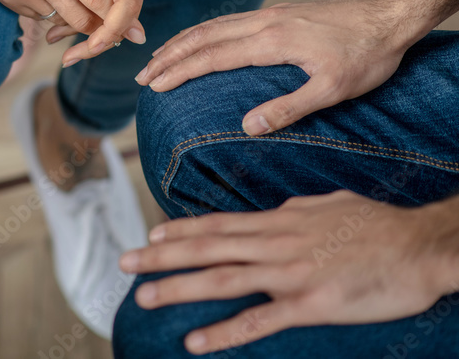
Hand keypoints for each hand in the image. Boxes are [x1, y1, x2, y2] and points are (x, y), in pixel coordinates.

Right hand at [0, 0, 112, 33]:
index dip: (116, 10)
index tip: (128, 13)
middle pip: (81, 20)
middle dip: (100, 24)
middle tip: (113, 20)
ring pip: (61, 22)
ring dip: (77, 19)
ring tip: (89, 12)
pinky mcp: (11, 2)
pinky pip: (40, 17)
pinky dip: (55, 13)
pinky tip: (61, 0)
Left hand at [49, 0, 157, 65]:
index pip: (125, 7)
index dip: (107, 33)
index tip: (85, 50)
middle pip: (124, 17)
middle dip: (97, 40)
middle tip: (65, 58)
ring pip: (119, 9)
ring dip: (93, 27)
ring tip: (57, 43)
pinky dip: (96, 11)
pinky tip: (69, 19)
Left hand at [119, 191, 458, 353]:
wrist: (421, 247)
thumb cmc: (378, 225)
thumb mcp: (327, 206)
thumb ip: (295, 210)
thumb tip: (276, 211)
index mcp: (279, 221)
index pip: (218, 224)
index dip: (181, 230)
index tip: (150, 233)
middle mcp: (275, 243)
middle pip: (207, 248)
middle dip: (162, 255)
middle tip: (125, 262)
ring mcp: (290, 273)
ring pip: (221, 280)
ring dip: (178, 288)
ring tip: (144, 297)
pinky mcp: (310, 305)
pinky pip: (259, 320)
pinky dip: (224, 331)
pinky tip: (195, 342)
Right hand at [135, 0, 417, 134]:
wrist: (392, 16)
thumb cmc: (367, 55)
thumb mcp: (333, 90)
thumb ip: (288, 108)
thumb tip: (246, 126)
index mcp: (272, 41)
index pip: (211, 57)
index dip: (179, 72)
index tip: (154, 86)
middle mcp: (264, 22)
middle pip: (203, 37)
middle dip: (169, 56)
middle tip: (143, 75)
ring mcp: (271, 14)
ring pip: (214, 25)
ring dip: (183, 41)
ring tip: (160, 57)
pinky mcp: (280, 12)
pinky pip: (230, 20)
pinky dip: (205, 31)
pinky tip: (202, 40)